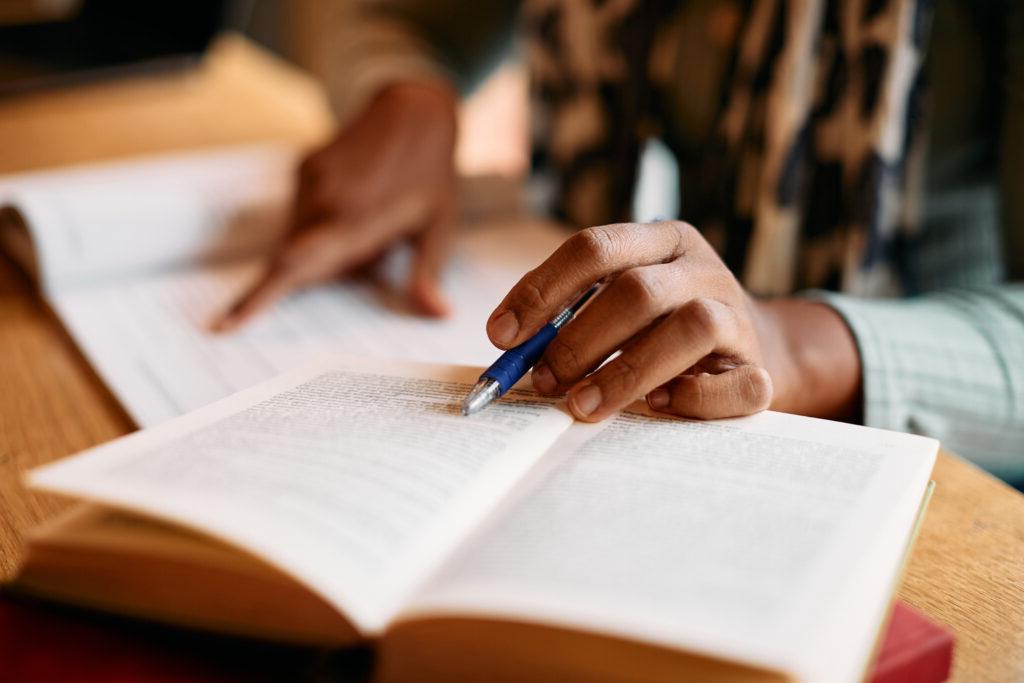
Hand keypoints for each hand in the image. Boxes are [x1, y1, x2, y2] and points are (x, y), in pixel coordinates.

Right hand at [214, 81, 458, 331]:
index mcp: (354, 221)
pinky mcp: (303, 167)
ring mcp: (310, 181)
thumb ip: (427, 274)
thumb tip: (439, 315)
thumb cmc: (432, 174)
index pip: (294, 266)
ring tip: (372, 220)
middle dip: (319, 270)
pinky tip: (358, 204)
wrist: (414, 111)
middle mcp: (323, 201)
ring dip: (323, 246)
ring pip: (298, 236)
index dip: (257, 297)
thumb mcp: (439, 227)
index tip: (225, 324)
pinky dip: (320, 223)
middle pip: (294, 258)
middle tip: (371, 246)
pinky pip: (301, 212)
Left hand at [486, 221, 860, 421]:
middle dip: (579, 340)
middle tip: (543, 381)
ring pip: (689, 328)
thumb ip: (567, 315)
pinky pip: (734, 384)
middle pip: (637, 290)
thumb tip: (507, 346)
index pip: (594, 248)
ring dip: (625, 372)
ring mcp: (737, 315)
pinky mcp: (762, 368)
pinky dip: (692, 399)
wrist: (753, 350)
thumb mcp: (617, 303)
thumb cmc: (661, 327)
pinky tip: (658, 407)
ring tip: (582, 406)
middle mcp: (701, 269)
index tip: (501, 335)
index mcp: (661, 240)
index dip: (542, 291)